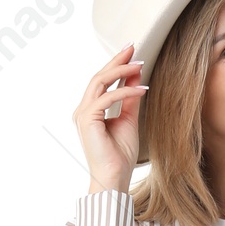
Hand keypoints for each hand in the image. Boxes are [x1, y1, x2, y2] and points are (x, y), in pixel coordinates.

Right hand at [77, 42, 147, 192]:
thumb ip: (129, 100)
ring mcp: (83, 114)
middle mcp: (83, 109)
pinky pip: (107, 98)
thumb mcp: (129, 121)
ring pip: (100, 82)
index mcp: (91, 110)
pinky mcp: (88, 119)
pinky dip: (125, 91)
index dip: (116, 65)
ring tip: (139, 64)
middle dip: (116, 60)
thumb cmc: (120, 155)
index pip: (102, 81)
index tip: (131, 53)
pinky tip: (141, 89)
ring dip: (121, 71)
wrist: (114, 177)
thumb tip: (136, 77)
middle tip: (133, 47)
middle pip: (99, 76)